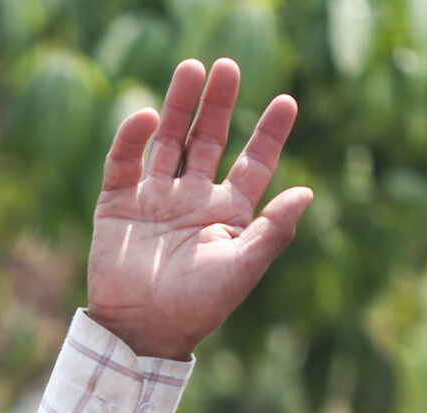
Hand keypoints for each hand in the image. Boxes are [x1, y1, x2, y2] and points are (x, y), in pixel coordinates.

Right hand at [87, 58, 316, 360]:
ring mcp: (154, 198)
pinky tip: (148, 116)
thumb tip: (308, 193)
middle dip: (219, 104)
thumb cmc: (196, 308)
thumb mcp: (241, 269)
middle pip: (208, 139)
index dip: (270, 133)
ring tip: (191, 68)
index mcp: (227, 214)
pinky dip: (133, 137)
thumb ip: (273, 231)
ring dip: (179, 105)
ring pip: (169, 140)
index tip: (287, 101)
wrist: (140, 331)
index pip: (253, 163)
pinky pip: (124, 161)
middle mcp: (192, 199)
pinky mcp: (117, 204)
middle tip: (227, 67)